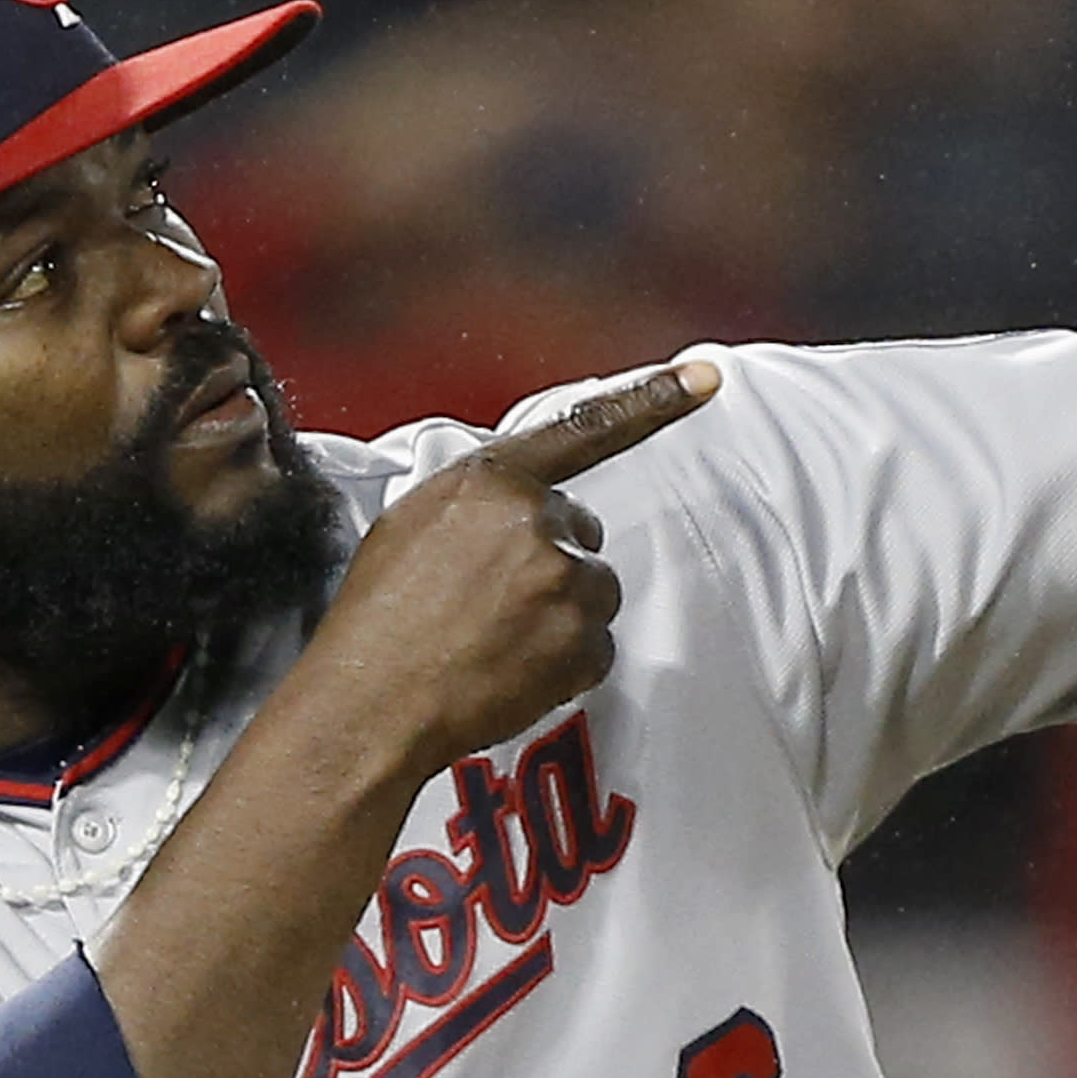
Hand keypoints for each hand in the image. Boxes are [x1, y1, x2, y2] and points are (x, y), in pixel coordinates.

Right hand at [308, 357, 718, 778]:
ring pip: (592, 591)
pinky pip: (595, 649)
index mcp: (490, 481)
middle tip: (489, 603)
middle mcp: (535, 520)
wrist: (370, 700)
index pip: (585, 428)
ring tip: (492, 641)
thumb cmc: (378, 620)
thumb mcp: (410, 524)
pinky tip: (509, 671)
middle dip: (548, 563)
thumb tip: (509, 507)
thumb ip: (475, 501)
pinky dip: (563, 665)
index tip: (706, 377)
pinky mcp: (583, 640)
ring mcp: (565, 580)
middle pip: (580, 532)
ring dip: (558, 616)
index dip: (653, 398)